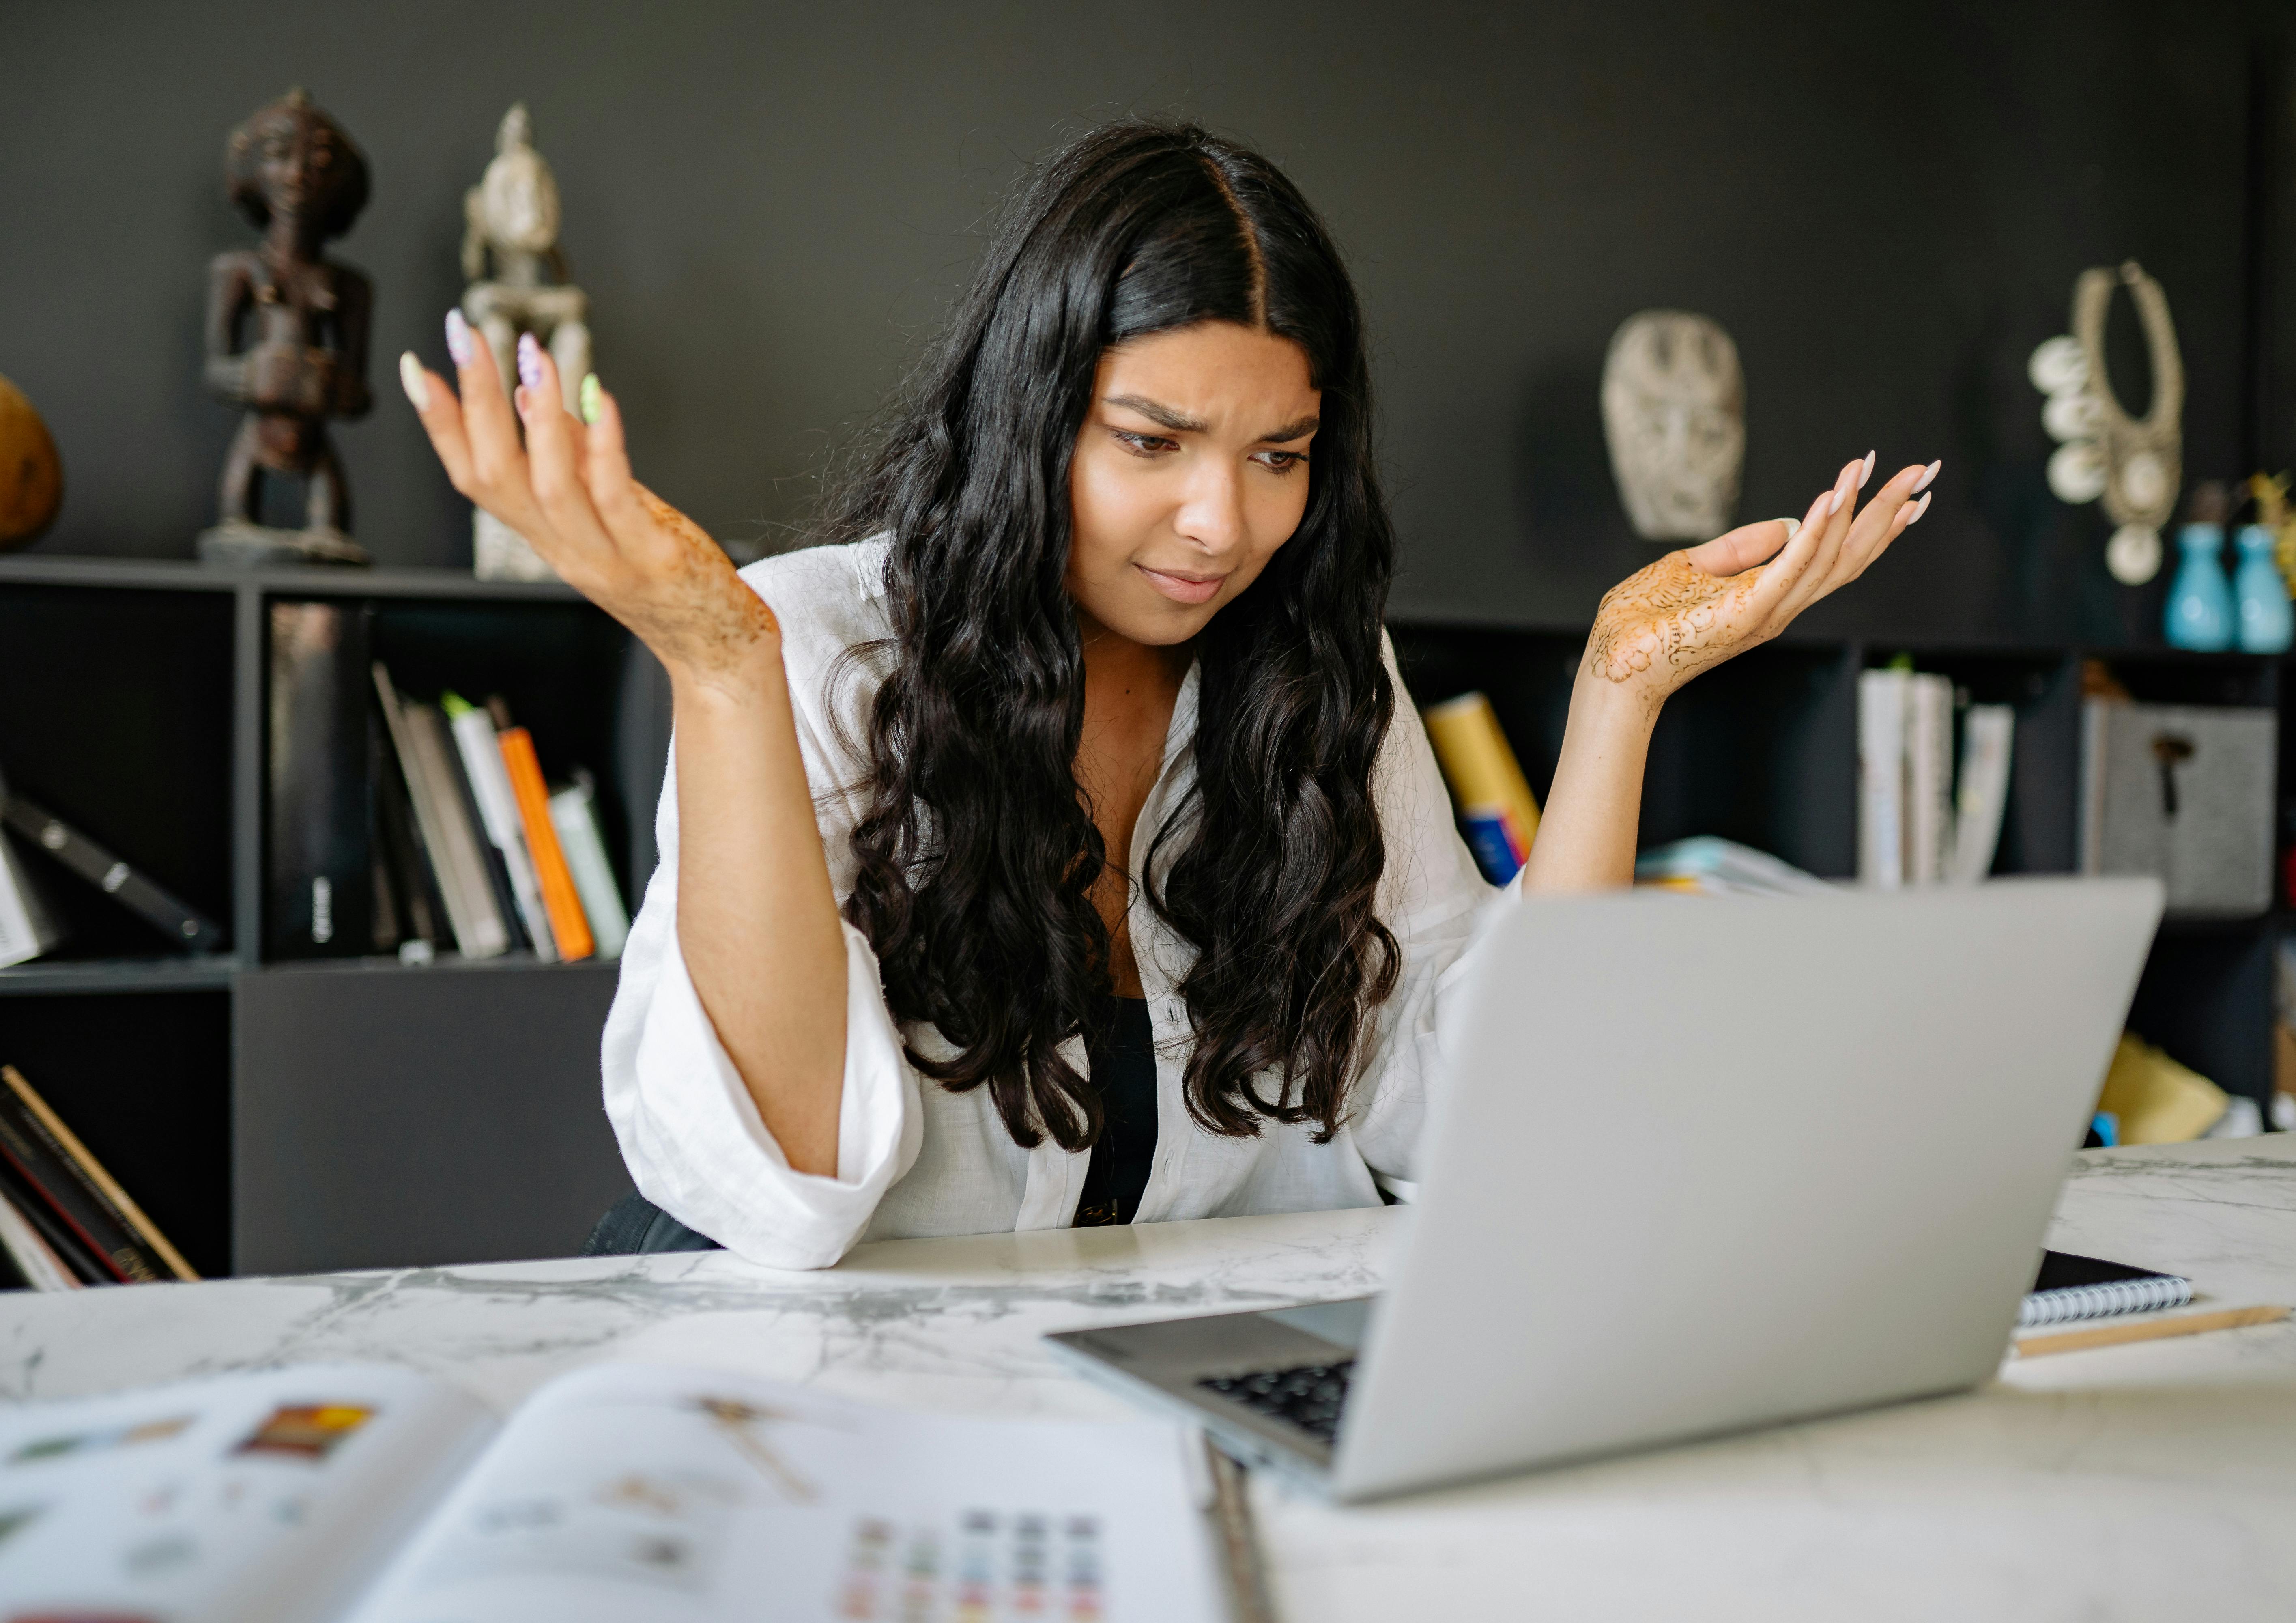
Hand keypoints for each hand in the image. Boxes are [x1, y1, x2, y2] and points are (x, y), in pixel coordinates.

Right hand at [398, 319, 777, 688]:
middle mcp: (562, 548)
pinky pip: (618, 500)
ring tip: (532, 359)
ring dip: (538, 419)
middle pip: (497, 475)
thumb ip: (570, 455)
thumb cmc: (660, 572)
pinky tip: (603, 402)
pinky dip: (606, 449)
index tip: (414, 368)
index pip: (473, 477)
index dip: (440, 425)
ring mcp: (604, 556)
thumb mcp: (605, 509)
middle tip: (464, 340)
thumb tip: (528, 393)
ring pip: (549, 487)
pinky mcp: (652, 558)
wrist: (713, 643)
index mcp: (544, 535)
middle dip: (475, 403)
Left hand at [1585, 452, 1936, 716]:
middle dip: (1889, 512)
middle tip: (1925, 469)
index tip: (1906, 488)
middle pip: (1849, 555)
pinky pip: (1789, 565)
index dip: (1872, 521)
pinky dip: (1814, 530)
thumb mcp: (1692, 568)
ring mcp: (1767, 611)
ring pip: (1828, 556)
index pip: (1836, 556)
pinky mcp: (1746, 610)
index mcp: (1770, 596)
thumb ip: (1740, 548)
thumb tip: (1787, 521)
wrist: (1612, 668)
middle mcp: (1780, 607)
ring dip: (1854, 508)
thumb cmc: (1642, 625)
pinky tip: (1832, 497)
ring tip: (1875, 466)